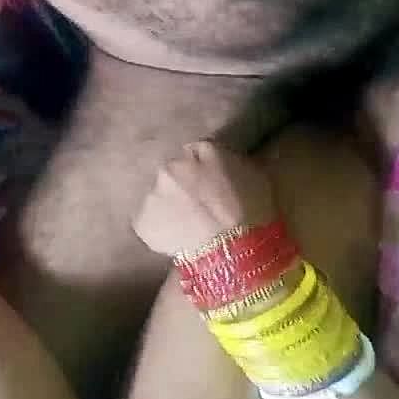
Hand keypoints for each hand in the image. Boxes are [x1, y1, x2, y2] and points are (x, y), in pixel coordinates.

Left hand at [132, 141, 276, 257]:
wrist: (231, 248)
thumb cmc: (252, 212)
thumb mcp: (256, 174)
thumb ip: (234, 161)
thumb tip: (223, 163)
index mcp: (202, 150)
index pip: (196, 152)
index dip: (203, 170)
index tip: (210, 184)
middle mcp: (173, 165)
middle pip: (174, 172)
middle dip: (183, 186)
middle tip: (199, 207)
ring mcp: (153, 193)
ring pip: (159, 197)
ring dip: (170, 207)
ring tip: (189, 227)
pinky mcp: (142, 221)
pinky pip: (149, 222)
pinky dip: (159, 229)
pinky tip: (178, 239)